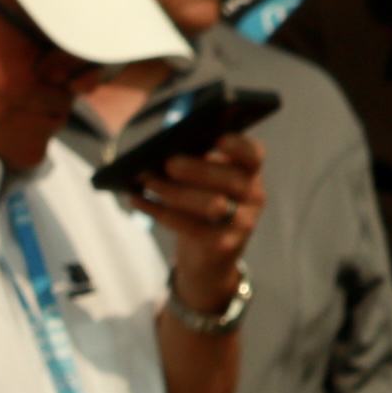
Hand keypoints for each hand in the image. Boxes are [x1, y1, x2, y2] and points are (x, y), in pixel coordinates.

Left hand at [135, 128, 265, 316]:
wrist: (209, 255)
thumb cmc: (202, 202)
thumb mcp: (205, 180)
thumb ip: (194, 161)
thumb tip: (163, 148)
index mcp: (249, 171)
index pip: (253, 154)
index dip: (238, 145)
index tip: (218, 137)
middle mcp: (253, 196)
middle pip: (229, 179)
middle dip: (197, 169)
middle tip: (168, 163)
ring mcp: (242, 222)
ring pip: (212, 205)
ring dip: (175, 191)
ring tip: (147, 181)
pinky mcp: (222, 245)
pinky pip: (189, 226)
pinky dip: (158, 211)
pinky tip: (138, 199)